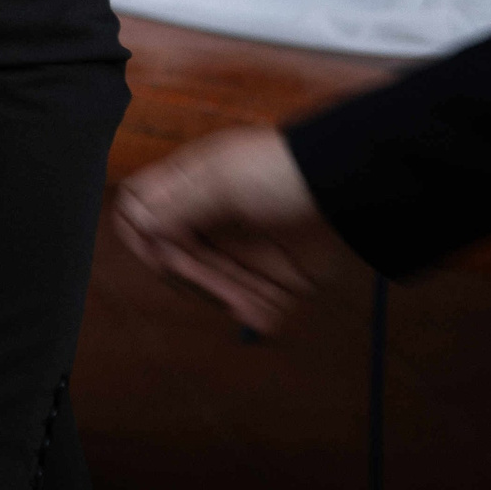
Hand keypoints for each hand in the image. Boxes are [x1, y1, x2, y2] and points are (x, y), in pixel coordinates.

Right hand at [113, 126, 348, 333]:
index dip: (140, 233)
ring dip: (221, 297)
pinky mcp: (266, 278)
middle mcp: (205, 220)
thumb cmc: (282, 173)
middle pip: (168, 255)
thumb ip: (176, 204)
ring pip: (204, 285)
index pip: (138, 210)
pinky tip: (260, 316)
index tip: (160, 249)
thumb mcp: (223, 179)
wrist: (352, 194)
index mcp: (187, 188)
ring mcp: (236, 250)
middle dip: (188, 273)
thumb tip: (140, 226)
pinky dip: (251, 314)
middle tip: (210, 280)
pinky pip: (246, 304)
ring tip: (246, 303)